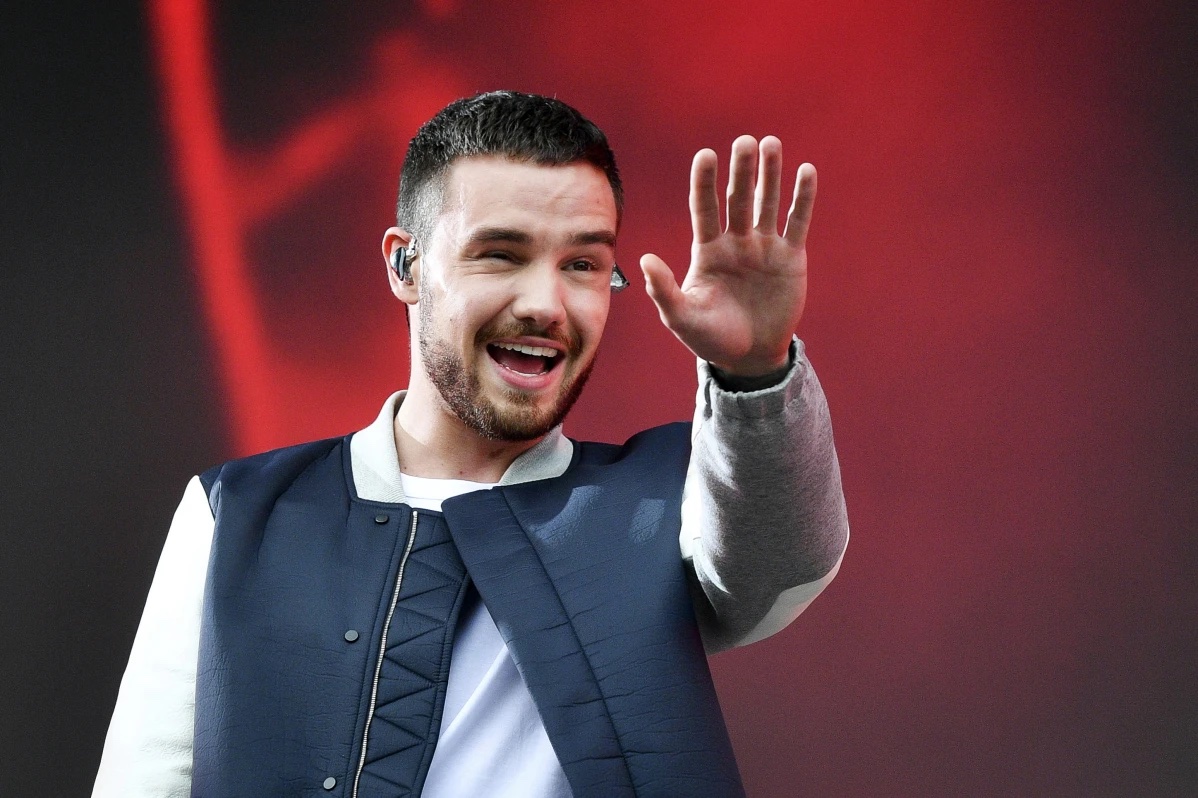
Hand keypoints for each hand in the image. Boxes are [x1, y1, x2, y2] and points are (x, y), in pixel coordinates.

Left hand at [640, 135, 815, 376]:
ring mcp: (764, 247)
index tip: (705, 155)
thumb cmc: (710, 338)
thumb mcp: (681, 317)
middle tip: (744, 141)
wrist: (749, 357)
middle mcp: (735, 242)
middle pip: (738, 198)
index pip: (704, 208)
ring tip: (771, 143)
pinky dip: (802, 197)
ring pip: (767, 203)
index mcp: (707, 250)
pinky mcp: (790, 257)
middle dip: (741, 170)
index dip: (705, 182)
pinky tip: (806, 170)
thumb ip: (663, 289)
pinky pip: (797, 222)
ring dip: (770, 174)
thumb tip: (644, 259)